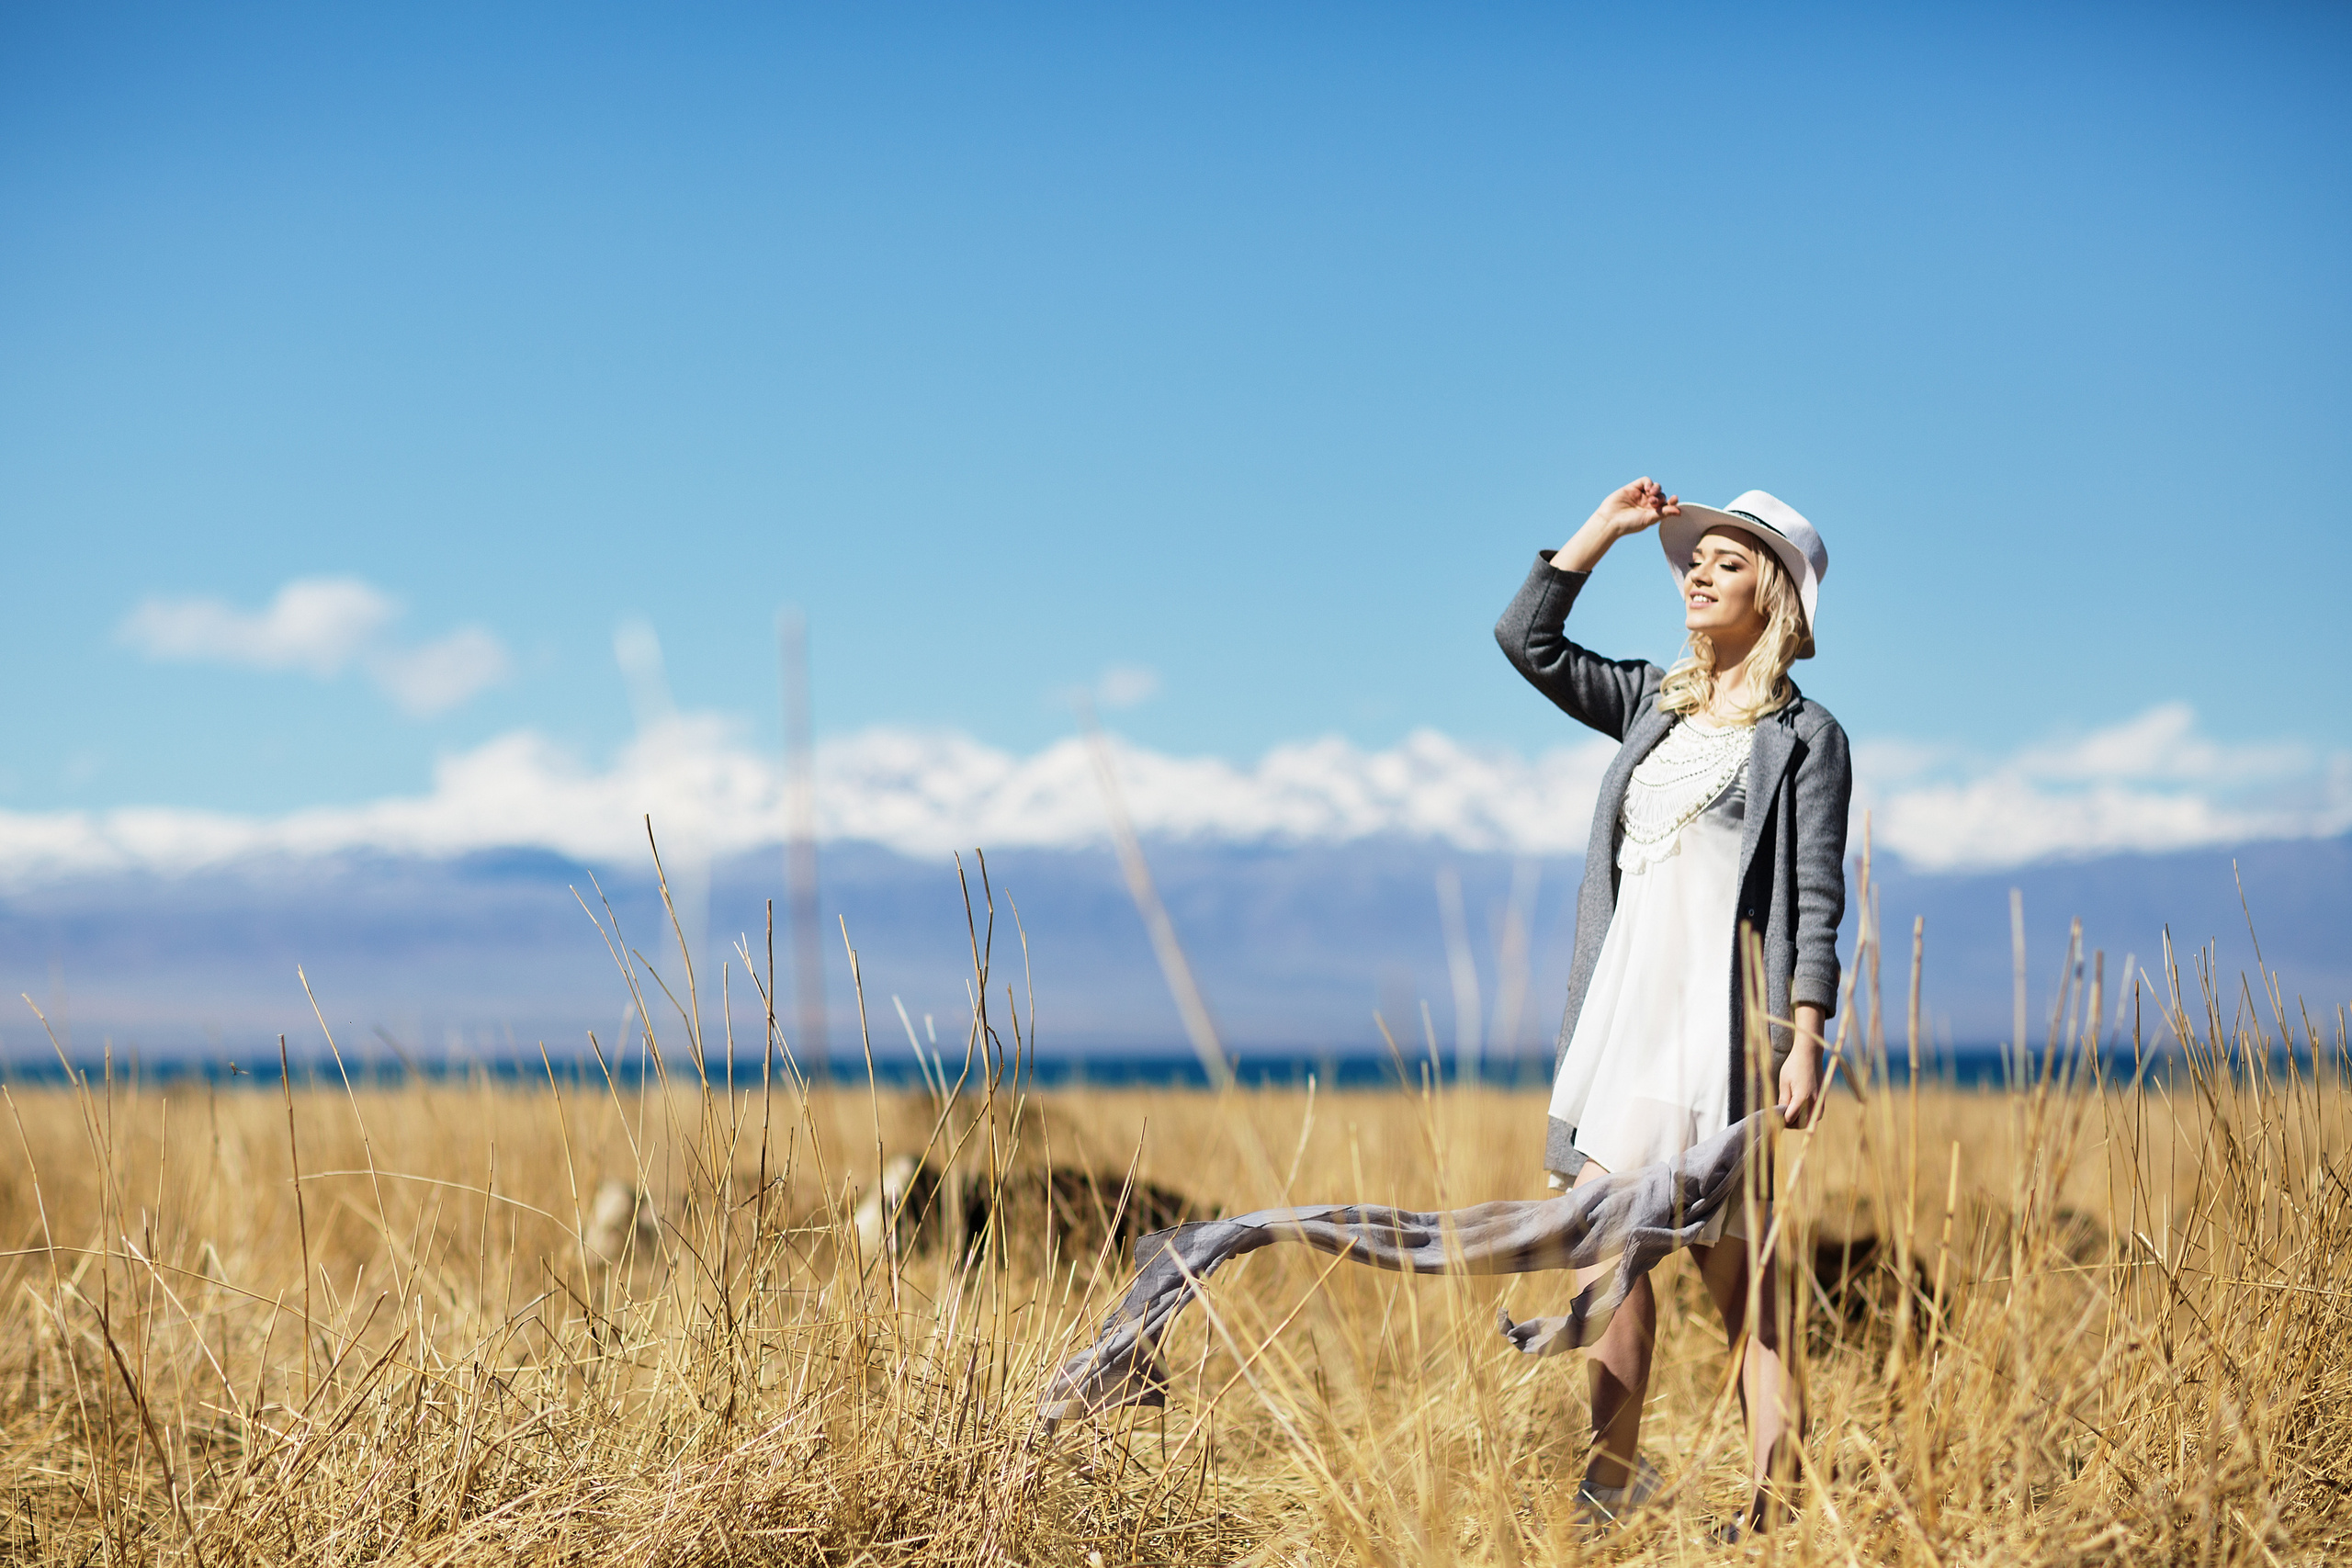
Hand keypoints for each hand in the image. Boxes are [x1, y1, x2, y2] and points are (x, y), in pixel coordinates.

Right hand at [1553, 477, 1681, 571]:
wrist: (1610, 520)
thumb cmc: (1629, 524)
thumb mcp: (1649, 519)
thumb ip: (1664, 513)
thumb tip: (1680, 511)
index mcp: (1653, 513)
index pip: (1667, 504)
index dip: (1672, 501)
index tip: (1674, 499)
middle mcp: (1647, 504)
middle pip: (1662, 495)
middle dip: (1661, 497)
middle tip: (1654, 503)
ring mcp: (1640, 495)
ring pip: (1655, 487)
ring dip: (1656, 489)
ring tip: (1651, 494)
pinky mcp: (1632, 488)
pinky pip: (1645, 480)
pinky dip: (1649, 482)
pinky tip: (1647, 488)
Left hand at [1777, 1005, 1826, 1127]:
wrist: (1809, 1053)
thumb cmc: (1794, 1065)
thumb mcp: (1784, 1082)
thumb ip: (1783, 1100)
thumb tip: (1780, 1114)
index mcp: (1802, 1098)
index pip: (1790, 1118)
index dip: (1781, 1120)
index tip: (1774, 1118)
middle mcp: (1813, 1101)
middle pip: (1802, 1123)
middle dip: (1791, 1124)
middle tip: (1781, 1118)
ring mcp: (1820, 1099)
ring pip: (1812, 1120)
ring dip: (1801, 1122)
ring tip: (1790, 1115)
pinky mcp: (1822, 1097)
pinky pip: (1817, 1113)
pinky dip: (1809, 1116)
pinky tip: (1800, 1111)